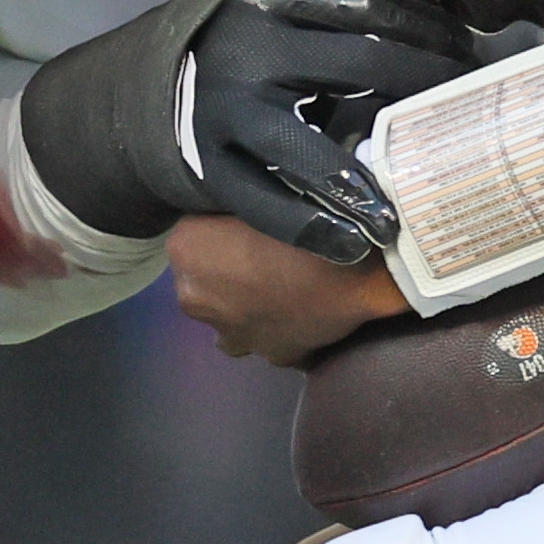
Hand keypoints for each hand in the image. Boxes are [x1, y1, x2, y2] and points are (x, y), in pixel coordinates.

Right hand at [19, 0, 472, 264]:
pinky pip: (263, 203)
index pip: (364, 4)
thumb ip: (335, 6)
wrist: (146, 88)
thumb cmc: (241, 46)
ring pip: (302, 148)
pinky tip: (348, 246)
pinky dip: (308, 228)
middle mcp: (247, 49)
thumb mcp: (274, 6)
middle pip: (354, 64)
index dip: (425, 27)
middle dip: (421, 87)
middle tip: (463, 117)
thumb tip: (434, 8)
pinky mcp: (207, 166)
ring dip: (360, 184)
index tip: (469, 51)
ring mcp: (225, 111)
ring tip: (400, 219)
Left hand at [168, 212, 410, 365]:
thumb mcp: (252, 188)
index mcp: (184, 249)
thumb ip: (226, 201)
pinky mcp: (270, 356)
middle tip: (263, 249)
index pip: (191, 230)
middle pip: (204, 276)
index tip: (244, 220)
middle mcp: (193, 297)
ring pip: (229, 314)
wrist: (358, 263)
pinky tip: (297, 307)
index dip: (218, 226)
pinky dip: (276, 326)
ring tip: (279, 282)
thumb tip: (226, 208)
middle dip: (225, 268)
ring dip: (244, 303)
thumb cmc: (300, 211)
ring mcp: (231, 335)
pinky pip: (265, 337)